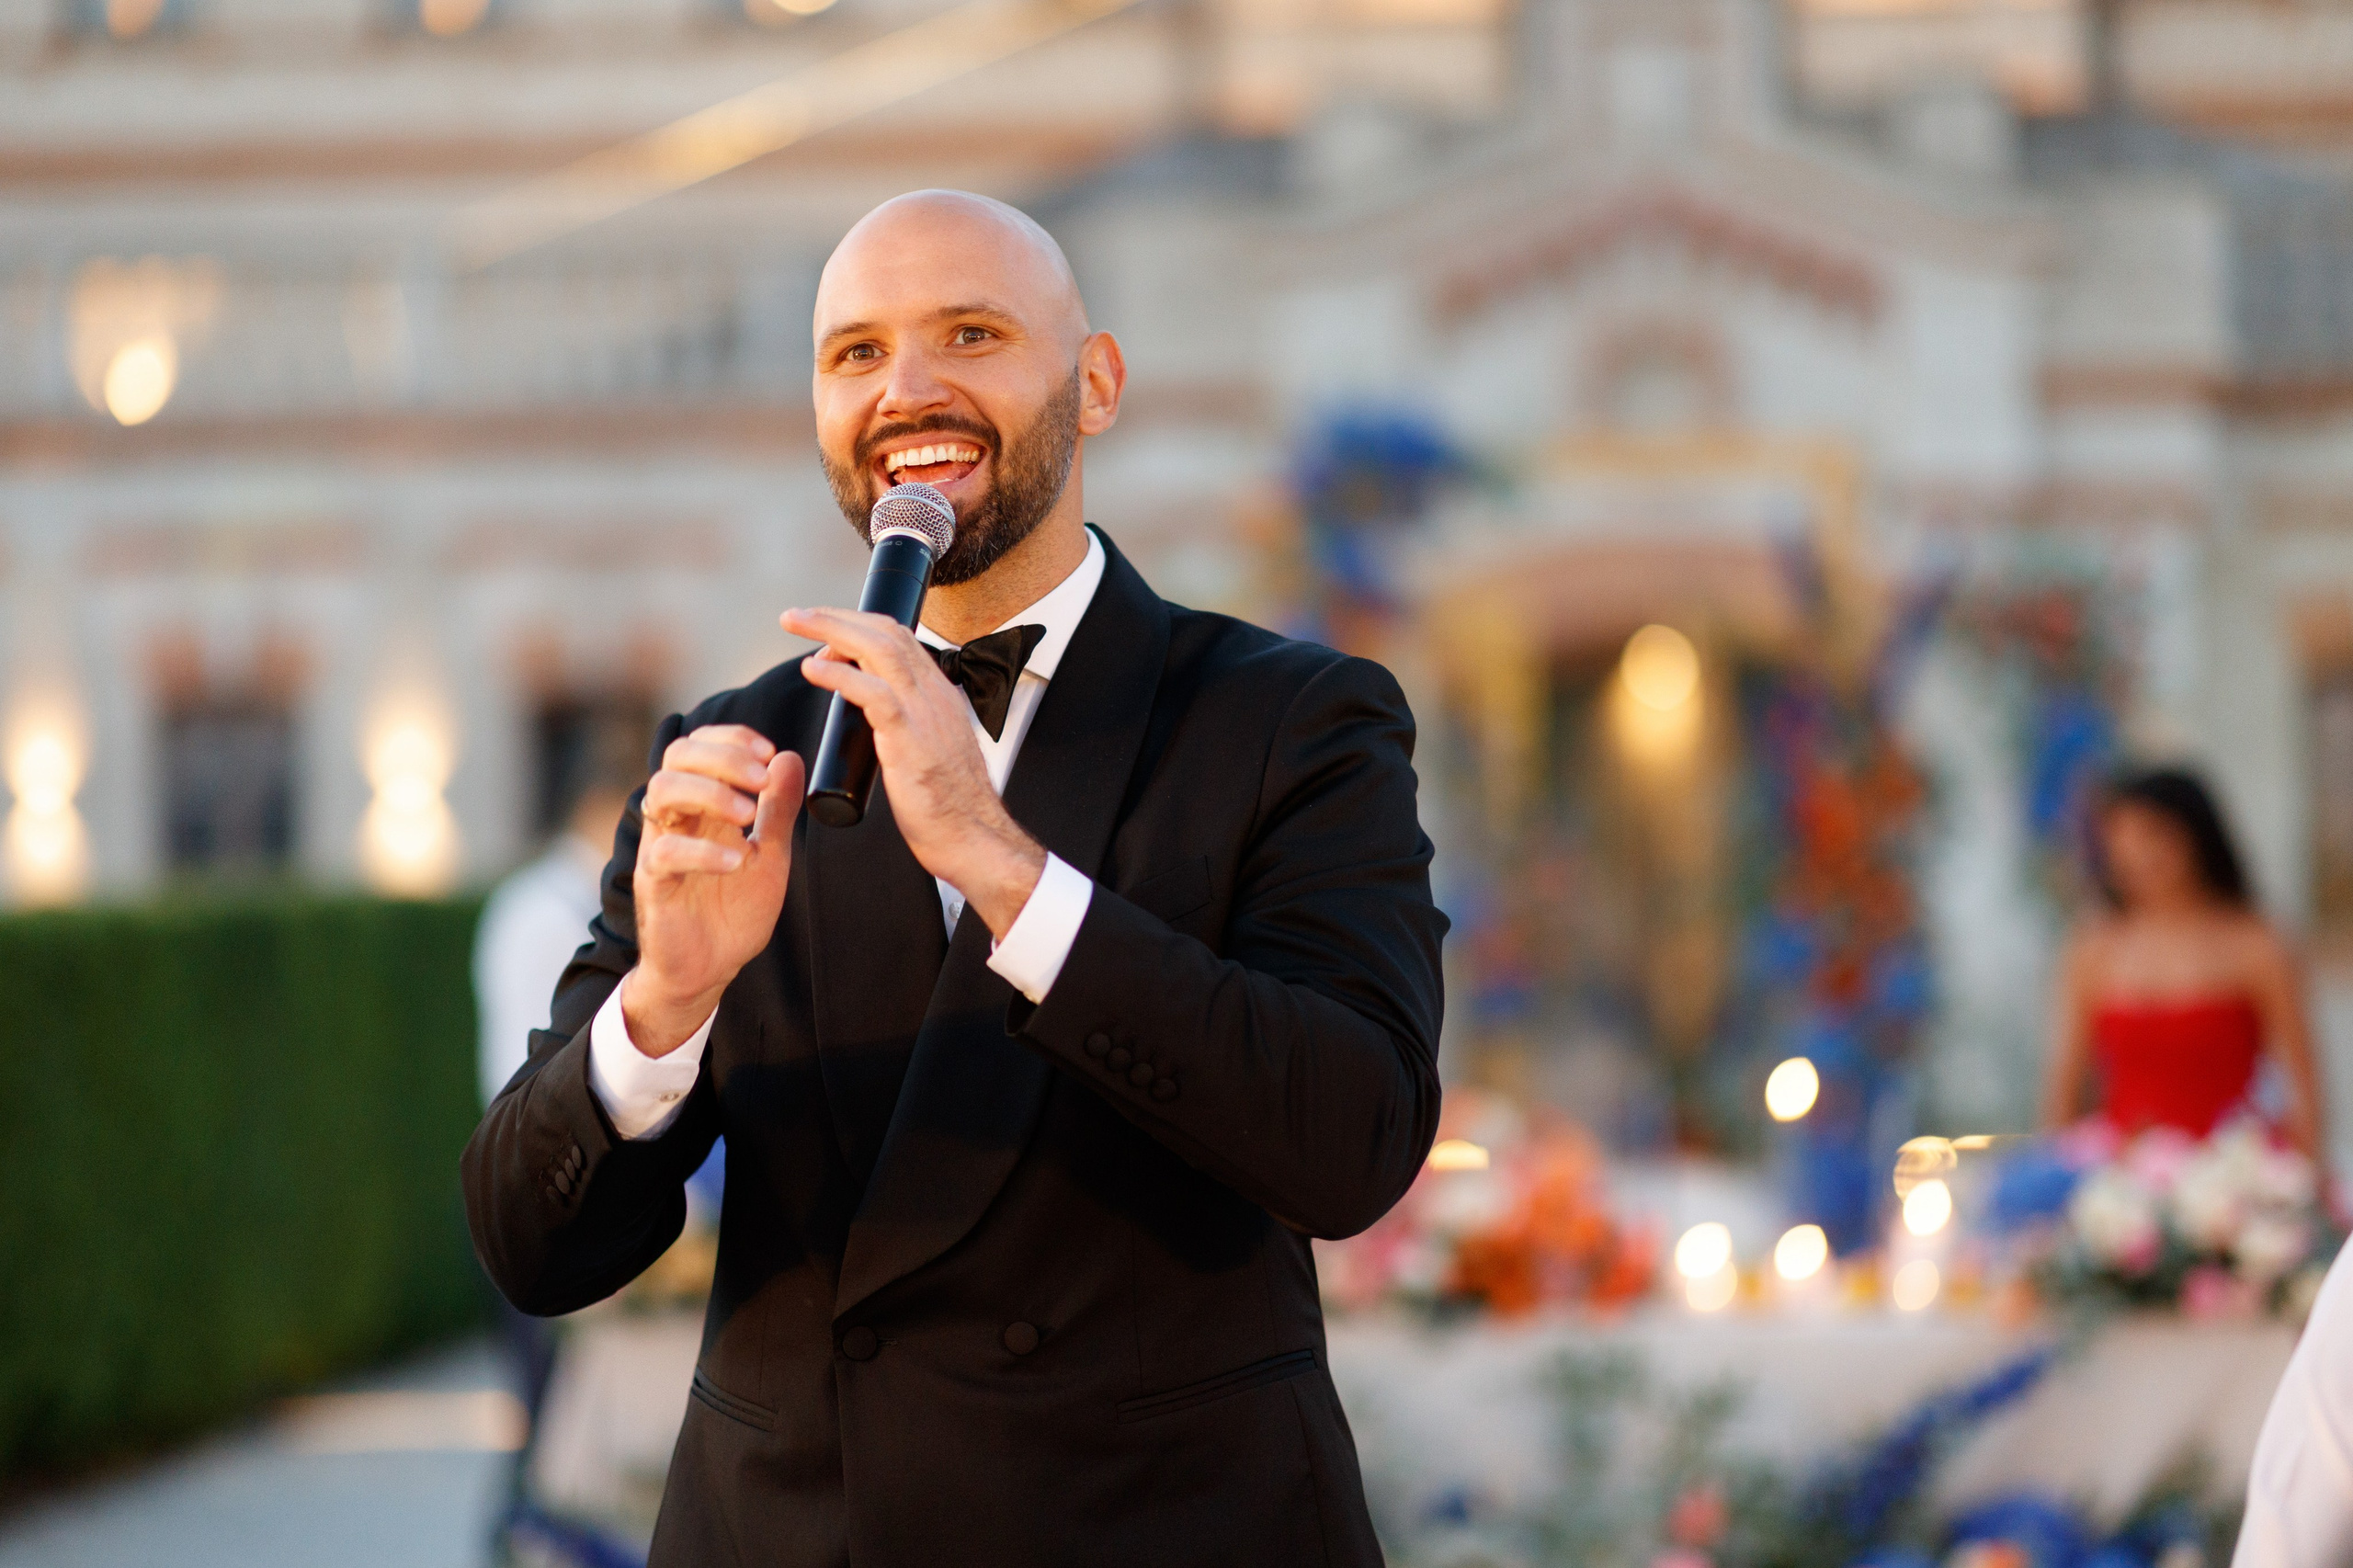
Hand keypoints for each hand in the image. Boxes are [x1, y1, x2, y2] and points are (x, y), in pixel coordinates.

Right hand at [625, 725, 804, 1055]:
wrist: (710, 967)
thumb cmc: (733, 909)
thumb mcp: (770, 854)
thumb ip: (778, 809)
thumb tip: (789, 757)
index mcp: (703, 804)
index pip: (701, 746)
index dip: (731, 738)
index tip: (768, 752)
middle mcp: (677, 817)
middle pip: (677, 755)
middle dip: (722, 756)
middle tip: (760, 780)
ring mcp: (661, 846)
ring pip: (661, 791)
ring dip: (710, 793)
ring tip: (747, 818)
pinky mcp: (654, 882)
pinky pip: (666, 852)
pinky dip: (705, 850)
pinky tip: (738, 861)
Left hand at [783, 606, 1045, 936]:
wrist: (974, 839)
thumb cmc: (948, 808)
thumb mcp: (930, 753)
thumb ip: (908, 731)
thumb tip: (882, 727)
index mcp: (939, 696)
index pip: (899, 638)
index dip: (858, 626)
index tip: (825, 634)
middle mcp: (935, 695)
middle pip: (886, 631)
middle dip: (837, 616)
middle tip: (798, 616)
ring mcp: (925, 714)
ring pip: (880, 648)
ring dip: (831, 629)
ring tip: (795, 623)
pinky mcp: (911, 739)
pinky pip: (873, 693)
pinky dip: (840, 675)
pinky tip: (812, 669)